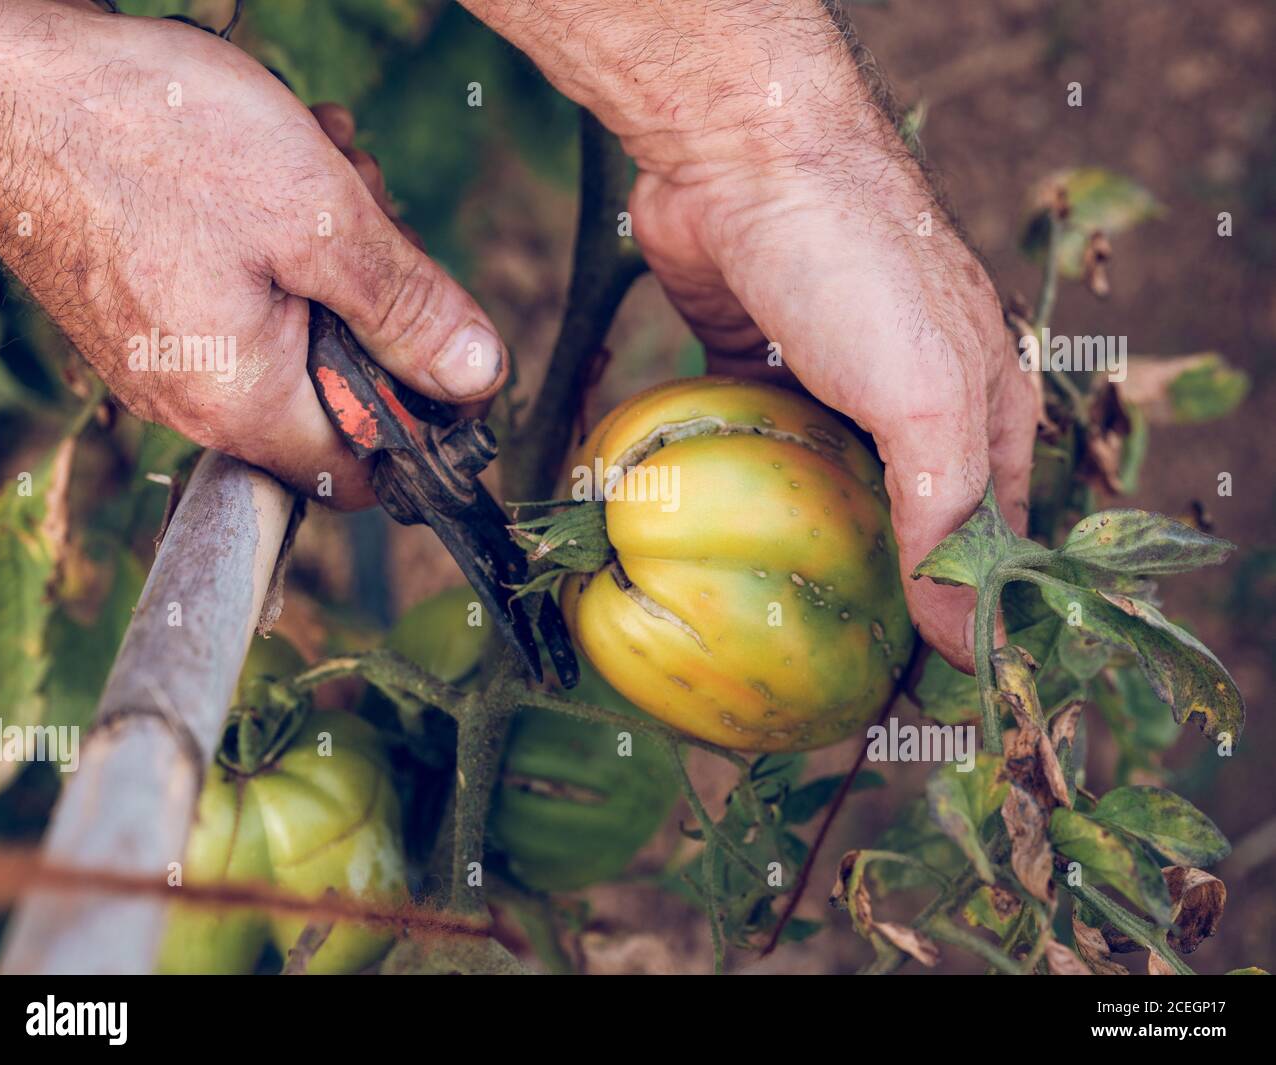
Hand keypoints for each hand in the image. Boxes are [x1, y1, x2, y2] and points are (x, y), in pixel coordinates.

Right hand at [0, 1, 507, 507]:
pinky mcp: (150, 303)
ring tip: (326, 168)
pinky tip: (283, 161)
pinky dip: (283, 238)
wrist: (3, 77)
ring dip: (337, 252)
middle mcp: (198, 397)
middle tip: (379, 224)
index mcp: (241, 403)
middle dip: (381, 306)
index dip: (426, 427)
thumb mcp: (317, 220)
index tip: (458, 364)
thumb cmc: (148, 137)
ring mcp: (168, 351)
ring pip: (299, 328)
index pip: (363, 474)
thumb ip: (407, 309)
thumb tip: (478, 374)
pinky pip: (247, 295)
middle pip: (338, 389)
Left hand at [463, 0, 1037, 670]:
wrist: (747, 157)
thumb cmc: (860, 263)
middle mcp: (910, 398)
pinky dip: (742, 489)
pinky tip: (716, 539)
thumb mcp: (927, 397)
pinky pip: (756, 445)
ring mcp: (830, 381)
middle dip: (877, 588)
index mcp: (979, 404)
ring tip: (770, 622)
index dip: (965, 606)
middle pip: (903, 516)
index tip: (923, 682)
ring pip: (824, 486)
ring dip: (804, 545)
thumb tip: (960, 629)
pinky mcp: (757, 361)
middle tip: (836, 668)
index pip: (990, 532)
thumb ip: (946, 513)